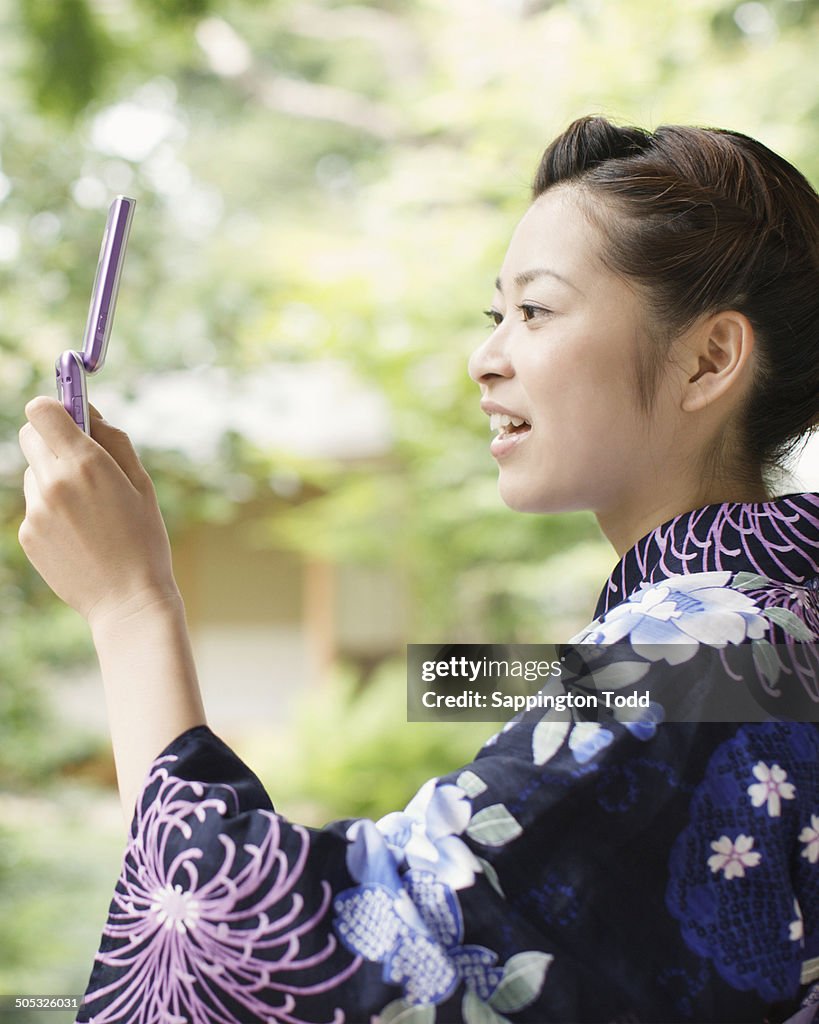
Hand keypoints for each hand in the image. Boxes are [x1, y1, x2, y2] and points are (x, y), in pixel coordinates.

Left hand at [18, 396, 178, 630]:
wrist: (128, 600)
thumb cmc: (145, 539)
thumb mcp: (142, 483)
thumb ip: (114, 441)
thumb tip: (90, 413)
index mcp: (87, 464)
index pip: (42, 410)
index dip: (55, 409)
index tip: (69, 418)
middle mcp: (54, 483)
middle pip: (30, 435)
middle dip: (51, 439)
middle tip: (79, 459)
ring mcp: (36, 511)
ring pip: (33, 473)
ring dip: (53, 478)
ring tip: (87, 510)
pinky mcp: (28, 534)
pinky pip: (34, 506)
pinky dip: (51, 510)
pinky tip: (79, 533)